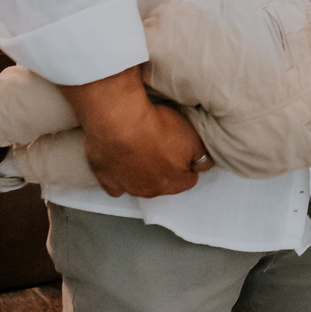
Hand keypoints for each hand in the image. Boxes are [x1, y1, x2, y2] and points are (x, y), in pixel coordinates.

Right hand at [57, 69, 207, 198]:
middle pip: (163, 183)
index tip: (182, 150)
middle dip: (163, 167)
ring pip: (138, 183)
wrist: (119, 121)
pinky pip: (114, 183)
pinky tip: (119, 161)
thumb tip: (204, 164)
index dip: (187, 163)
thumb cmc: (156, 128)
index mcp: (174, 183)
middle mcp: (150, 190)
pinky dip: (117, 175)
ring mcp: (126, 186)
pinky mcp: (105, 178)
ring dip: (140, 170)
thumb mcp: (193, 138)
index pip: (189, 179)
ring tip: (139, 148)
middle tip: (160, 144)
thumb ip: (202, 156)